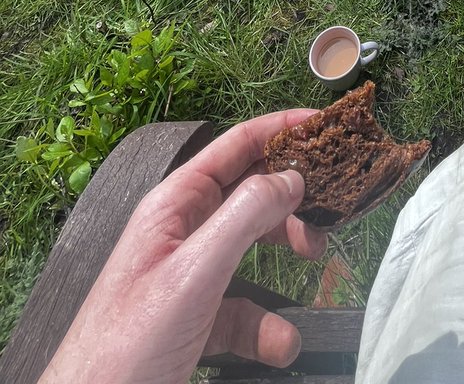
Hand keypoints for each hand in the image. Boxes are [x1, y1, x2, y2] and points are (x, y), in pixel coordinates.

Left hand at [40, 109, 327, 383]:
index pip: (236, 145)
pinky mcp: (198, 317)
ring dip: (287, 253)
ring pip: (254, 246)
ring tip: (315, 261)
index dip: (282, 128)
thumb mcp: (194, 272)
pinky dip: (269, 324)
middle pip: (252, 193)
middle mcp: (184, 230)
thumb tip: (291, 177)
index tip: (326, 125)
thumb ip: (244, 217)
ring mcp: (190, 275)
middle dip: (294, 199)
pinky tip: (282, 341)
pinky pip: (245, 307)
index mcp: (175, 204)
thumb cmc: (125, 345)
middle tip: (330, 208)